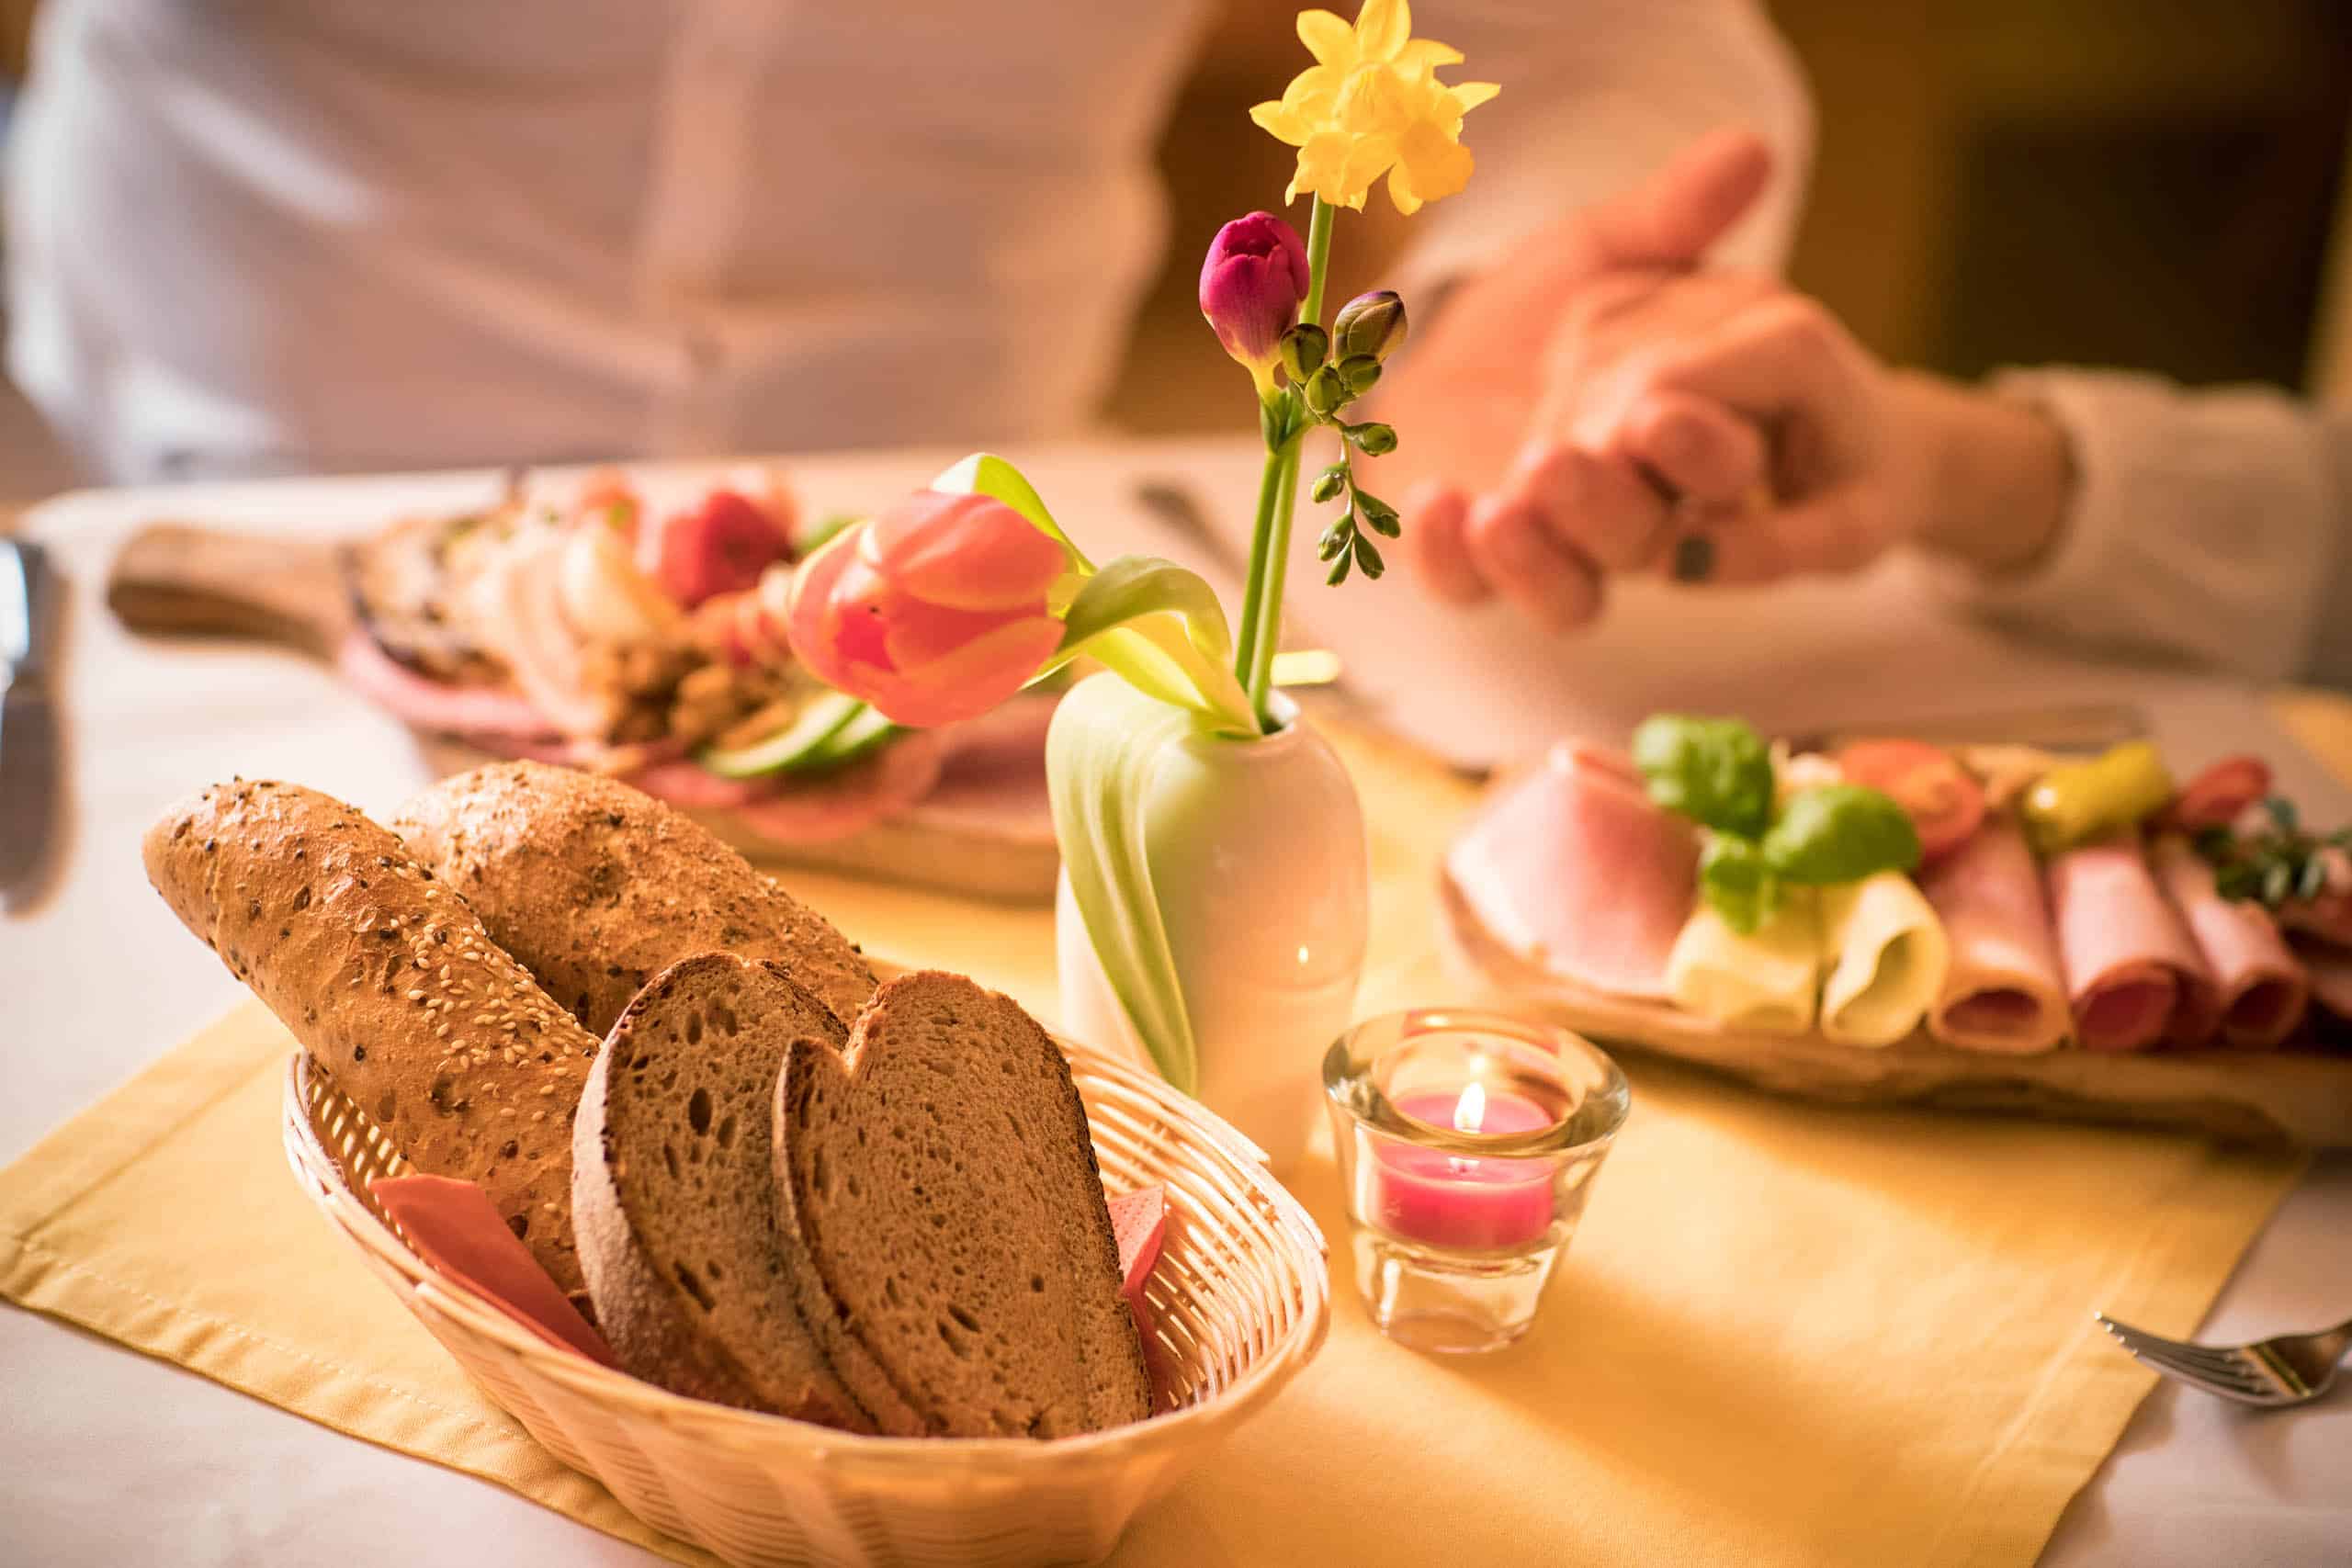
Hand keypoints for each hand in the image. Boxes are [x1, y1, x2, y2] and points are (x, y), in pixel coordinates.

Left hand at [1366, 126, 1777, 626]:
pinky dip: (1448, 558)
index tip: (1660, 412)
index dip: (1704, 453)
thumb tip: (1751, 151)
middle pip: (1644, 543)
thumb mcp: (1603, 252)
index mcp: (1691, 447)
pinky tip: (1437, 504)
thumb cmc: (1551, 310)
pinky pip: (1465, 587)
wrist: (1447, 354)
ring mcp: (1553, 548)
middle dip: (1607, 509)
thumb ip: (1670, 219)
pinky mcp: (1470, 562)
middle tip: (1558, 460)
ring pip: (1567, 593)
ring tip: (1501, 508)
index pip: (1720, 468)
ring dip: (1535, 559)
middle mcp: (1633, 513)